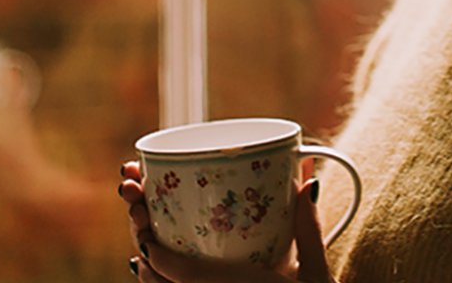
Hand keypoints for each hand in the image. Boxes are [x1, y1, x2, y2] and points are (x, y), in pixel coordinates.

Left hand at [119, 162, 337, 282]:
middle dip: (142, 246)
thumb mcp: (314, 273)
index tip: (145, 212)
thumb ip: (307, 227)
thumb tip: (307, 178)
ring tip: (143, 236)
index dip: (155, 246)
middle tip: (137, 210)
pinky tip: (154, 268)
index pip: (182, 274)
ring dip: (146, 268)